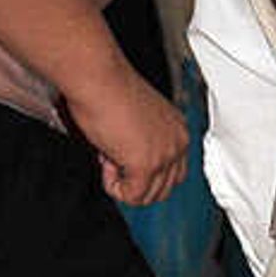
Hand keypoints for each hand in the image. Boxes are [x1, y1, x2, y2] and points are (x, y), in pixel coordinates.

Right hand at [66, 68, 190, 206]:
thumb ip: (144, 142)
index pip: (174, 173)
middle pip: (164, 189)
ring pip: (148, 197)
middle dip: (135, 182)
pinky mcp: (145, 164)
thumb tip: (130, 164)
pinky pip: (131, 195)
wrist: (98, 79)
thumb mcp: (137, 119)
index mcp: (178, 128)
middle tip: (115, 159)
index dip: (145, 174)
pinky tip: (106, 160)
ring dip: (124, 183)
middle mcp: (177, 141)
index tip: (125, 158)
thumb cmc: (108, 89)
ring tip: (109, 156)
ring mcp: (164, 155)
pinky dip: (114, 186)